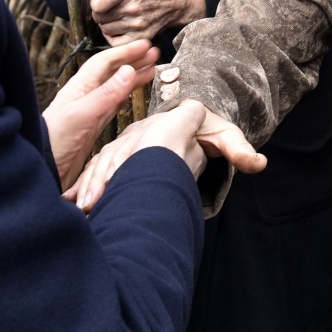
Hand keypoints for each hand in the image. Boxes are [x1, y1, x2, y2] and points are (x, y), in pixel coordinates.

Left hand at [41, 40, 159, 188]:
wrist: (41, 169)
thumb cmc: (55, 142)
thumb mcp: (82, 115)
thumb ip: (106, 94)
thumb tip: (128, 70)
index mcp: (80, 88)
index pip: (105, 62)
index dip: (126, 52)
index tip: (146, 45)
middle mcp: (85, 96)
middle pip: (112, 72)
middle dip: (133, 61)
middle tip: (154, 53)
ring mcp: (89, 111)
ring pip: (115, 87)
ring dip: (132, 77)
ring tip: (151, 70)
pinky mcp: (92, 127)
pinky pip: (113, 105)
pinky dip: (125, 96)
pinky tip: (131, 94)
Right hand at [66, 100, 266, 212]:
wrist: (197, 124)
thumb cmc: (212, 131)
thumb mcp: (227, 137)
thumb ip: (239, 149)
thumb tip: (259, 163)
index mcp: (164, 127)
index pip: (140, 142)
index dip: (128, 160)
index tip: (121, 179)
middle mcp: (142, 133)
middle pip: (116, 154)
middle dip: (102, 178)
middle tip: (92, 203)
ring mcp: (129, 143)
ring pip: (104, 161)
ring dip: (91, 183)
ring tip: (83, 206)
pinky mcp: (122, 155)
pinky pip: (99, 167)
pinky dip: (85, 182)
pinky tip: (72, 201)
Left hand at [91, 0, 205, 43]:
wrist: (177, 2)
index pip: (97, 4)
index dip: (95, 3)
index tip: (100, 1)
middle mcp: (133, 7)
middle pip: (100, 17)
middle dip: (100, 13)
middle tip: (107, 10)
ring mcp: (138, 24)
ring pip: (106, 29)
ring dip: (107, 24)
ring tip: (115, 18)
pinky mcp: (142, 37)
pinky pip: (115, 42)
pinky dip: (113, 37)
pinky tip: (118, 29)